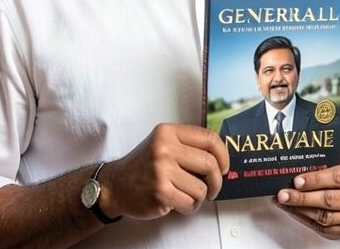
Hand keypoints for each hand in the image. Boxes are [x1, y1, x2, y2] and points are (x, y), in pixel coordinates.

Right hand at [99, 123, 227, 219]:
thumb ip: (187, 145)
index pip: (209, 138)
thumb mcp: (162, 143)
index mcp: (168, 132)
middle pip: (210, 164)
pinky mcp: (160, 192)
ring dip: (200, 197)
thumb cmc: (144, 166)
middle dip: (217, 181)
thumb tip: (221, 157)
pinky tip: (179, 203)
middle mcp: (165, 148)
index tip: (224, 167)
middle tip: (213, 189)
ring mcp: (162, 170)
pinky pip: (191, 202)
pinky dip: (190, 207)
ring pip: (202, 188)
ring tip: (188, 195)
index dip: (224, 155)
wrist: (115, 185)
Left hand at [275, 164, 339, 240]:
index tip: (297, 181)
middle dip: (302, 198)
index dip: (315, 180)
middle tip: (284, 194)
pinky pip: (322, 228)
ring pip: (324, 217)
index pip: (337, 178)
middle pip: (329, 200)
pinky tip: (293, 212)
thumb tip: (296, 177)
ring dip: (300, 210)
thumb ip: (324, 171)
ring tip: (284, 203)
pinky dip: (304, 219)